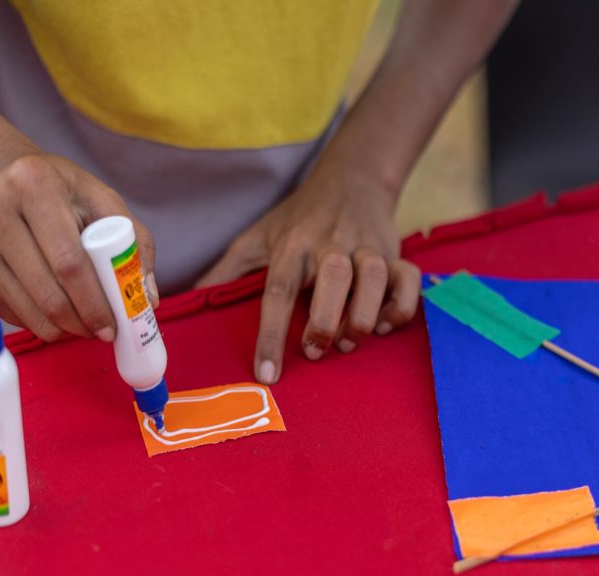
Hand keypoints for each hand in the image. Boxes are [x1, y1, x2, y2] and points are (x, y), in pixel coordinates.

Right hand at [0, 153, 157, 341]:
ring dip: (63, 329)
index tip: (115, 323)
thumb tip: (148, 298)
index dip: (94, 301)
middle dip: (82, 321)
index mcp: (35, 186)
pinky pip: (12, 313)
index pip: (69, 261)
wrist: (2, 183)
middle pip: (48, 290)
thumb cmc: (65, 193)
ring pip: (28, 308)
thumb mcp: (104, 201)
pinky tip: (61, 316)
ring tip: (88, 327)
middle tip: (105, 332)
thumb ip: (135, 243)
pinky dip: (42, 324)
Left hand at [196, 165, 420, 384]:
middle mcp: (330, 243)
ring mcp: (366, 247)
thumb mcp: (257, 236)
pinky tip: (383, 325)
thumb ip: (226, 272)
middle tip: (314, 351)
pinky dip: (401, 308)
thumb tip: (189, 303)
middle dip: (324, 321)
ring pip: (373, 277)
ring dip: (362, 316)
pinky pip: (409, 281)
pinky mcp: (395, 253)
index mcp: (292, 244)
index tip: (265, 374)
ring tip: (349, 343)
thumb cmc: (298, 218)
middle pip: (331, 279)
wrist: (352, 179)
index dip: (270, 335)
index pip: (277, 291)